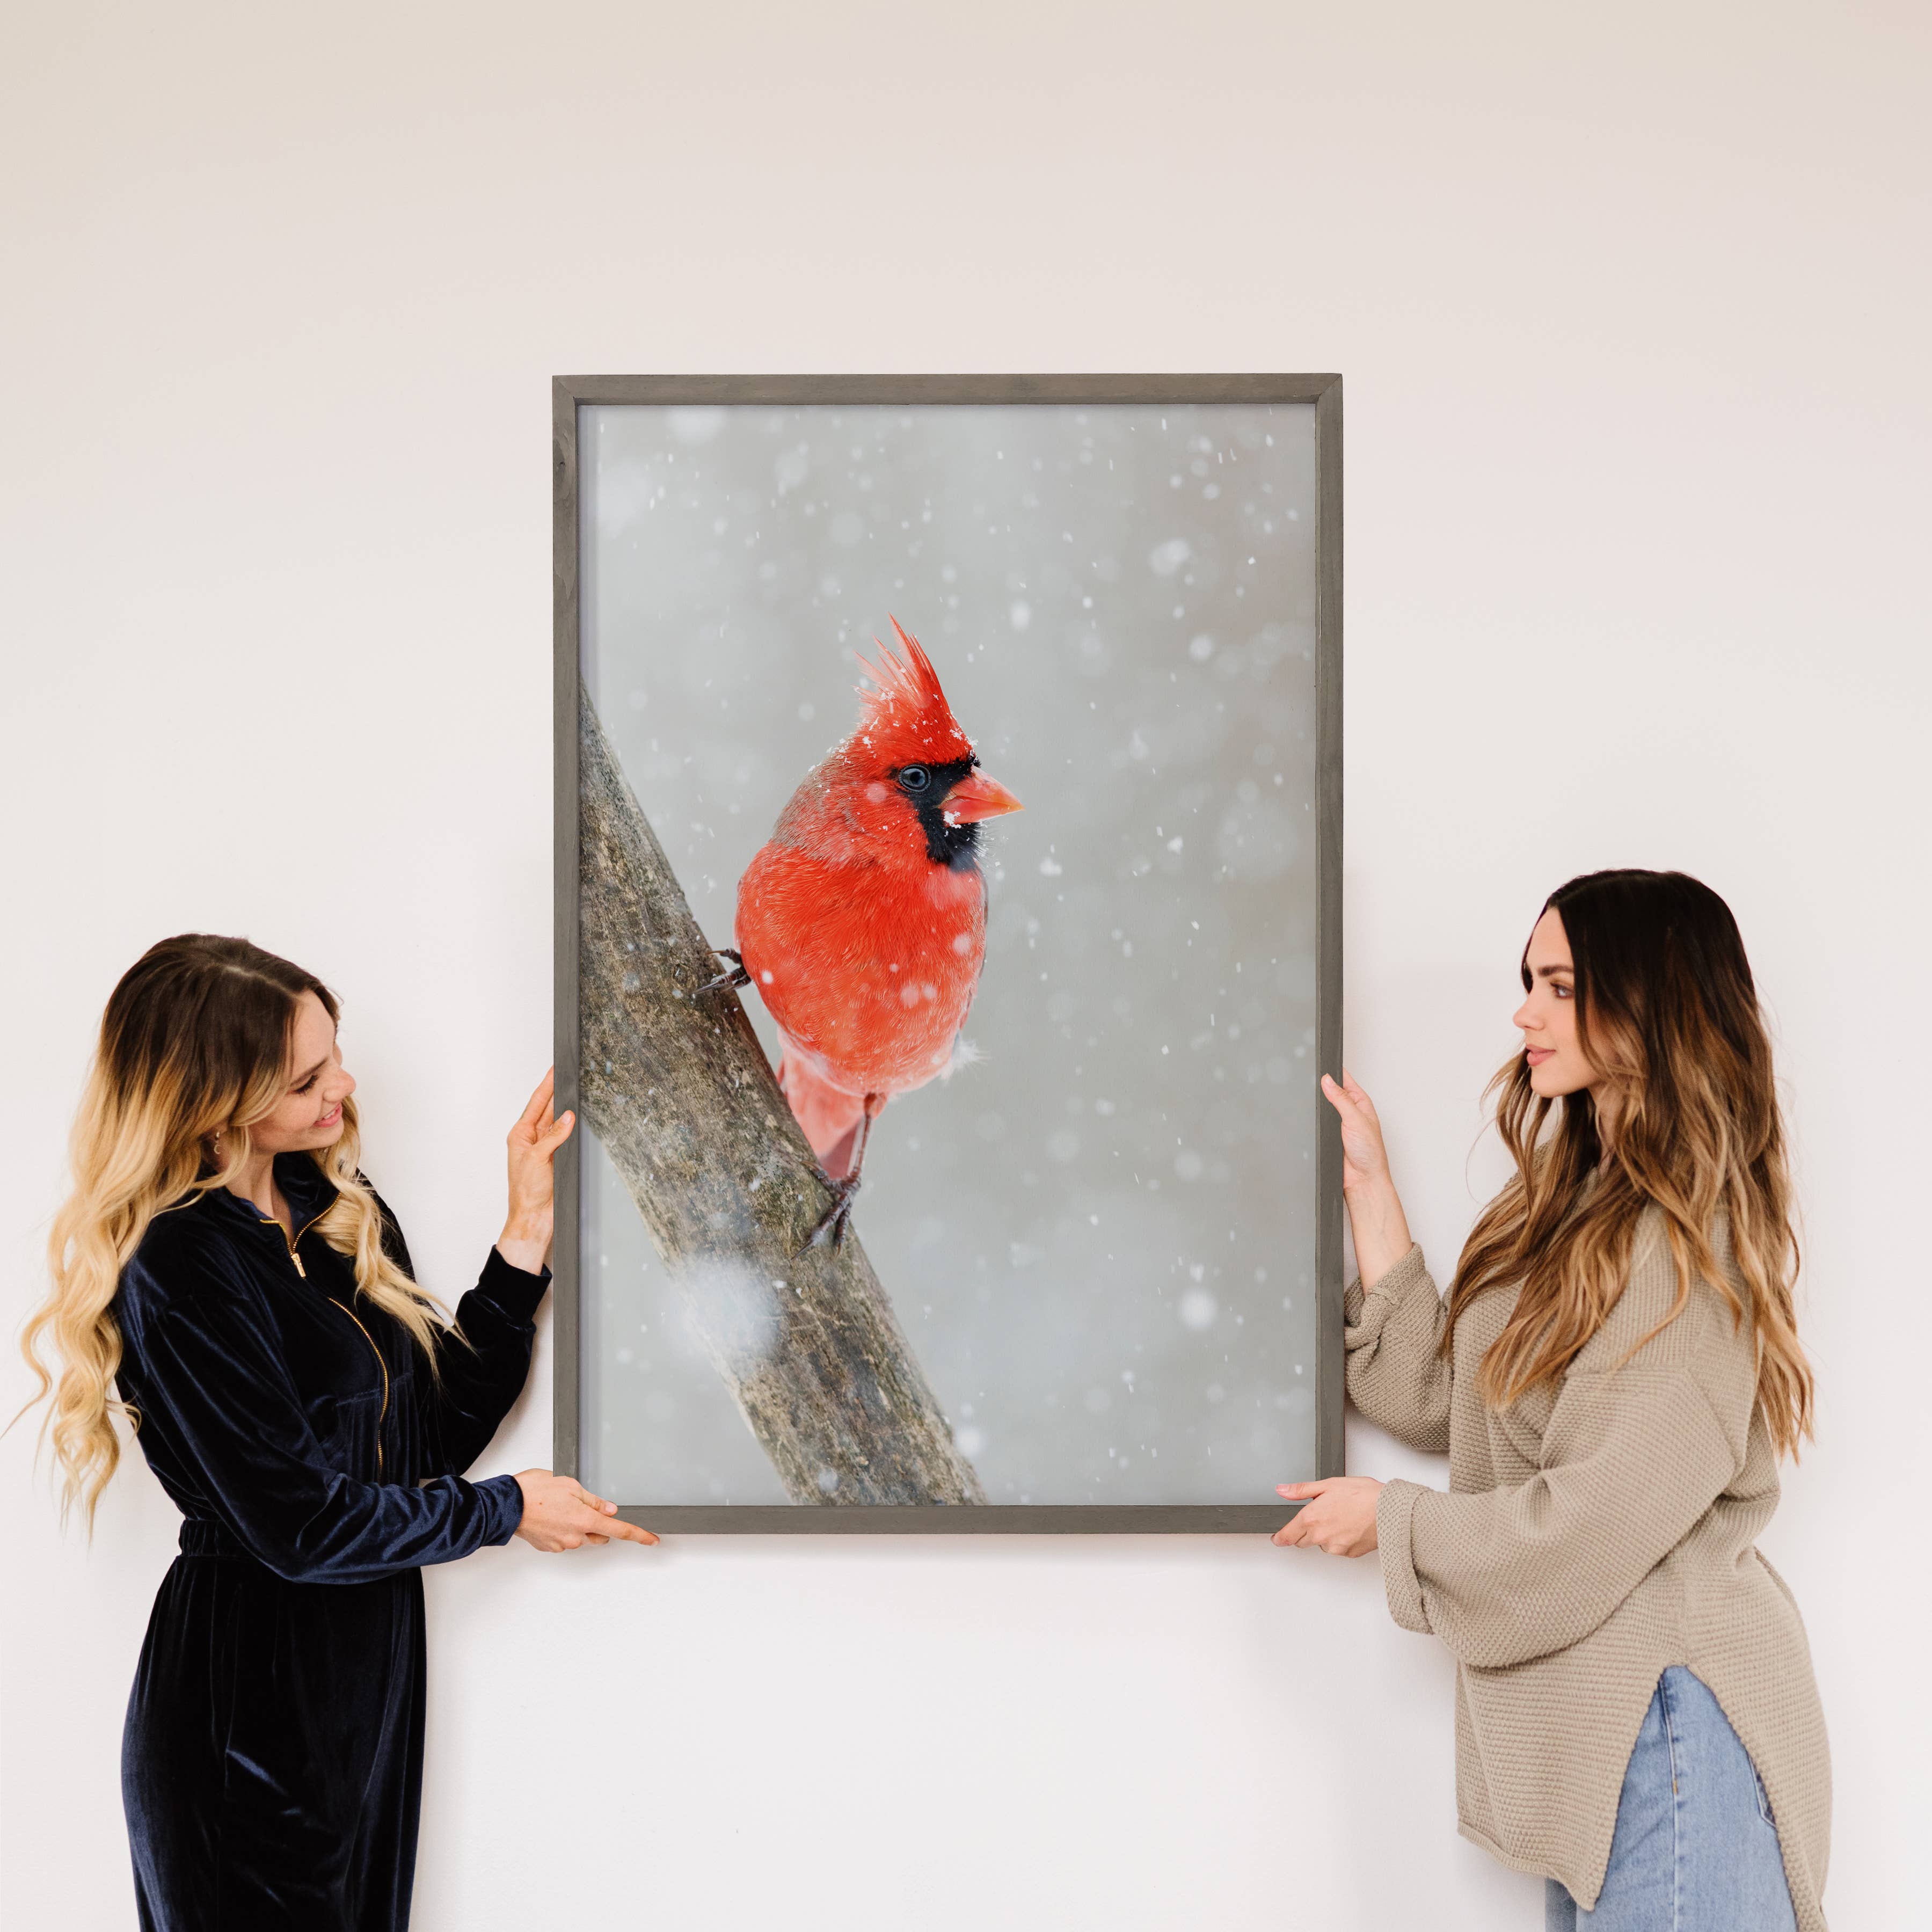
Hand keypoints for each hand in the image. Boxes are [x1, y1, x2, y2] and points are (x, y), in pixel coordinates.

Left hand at [498, 1069, 574, 1273]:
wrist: (535, 1219)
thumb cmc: (527, 1193)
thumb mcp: (538, 1159)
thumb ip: (554, 1135)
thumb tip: (568, 1116)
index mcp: (521, 1135)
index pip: (537, 1103)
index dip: (547, 1085)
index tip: (555, 1069)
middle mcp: (533, 1139)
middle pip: (548, 1108)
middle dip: (559, 1091)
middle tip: (571, 1073)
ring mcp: (547, 1148)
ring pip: (560, 1121)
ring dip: (568, 1108)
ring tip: (579, 1089)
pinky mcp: (558, 1158)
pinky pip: (568, 1136)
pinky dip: (575, 1126)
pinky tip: (582, 1117)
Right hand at [512, 1470, 658, 1551]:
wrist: (505, 1505)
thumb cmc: (534, 1491)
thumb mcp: (570, 1485)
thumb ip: (593, 1500)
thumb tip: (609, 1509)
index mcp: (585, 1520)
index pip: (619, 1529)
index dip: (638, 1535)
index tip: (652, 1540)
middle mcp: (575, 1537)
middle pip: (599, 1534)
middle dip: (597, 1522)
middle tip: (580, 1504)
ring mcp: (561, 1544)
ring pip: (580, 1536)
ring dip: (577, 1524)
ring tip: (558, 1506)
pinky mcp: (548, 1547)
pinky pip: (564, 1539)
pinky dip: (562, 1528)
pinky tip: (550, 1515)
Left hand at [1271, 1477, 1382, 1556]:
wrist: (1390, 1511)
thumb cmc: (1363, 1495)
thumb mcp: (1328, 1484)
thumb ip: (1301, 1490)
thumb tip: (1282, 1490)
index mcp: (1311, 1519)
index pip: (1287, 1536)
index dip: (1280, 1538)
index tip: (1277, 1539)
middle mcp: (1321, 1537)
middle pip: (1303, 1541)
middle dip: (1306, 1531)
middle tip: (1320, 1517)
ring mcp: (1336, 1548)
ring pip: (1322, 1545)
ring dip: (1325, 1535)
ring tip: (1341, 1517)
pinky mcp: (1349, 1554)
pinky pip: (1339, 1549)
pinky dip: (1341, 1540)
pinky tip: (1351, 1526)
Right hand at [1320, 1067, 1392, 1193]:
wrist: (1362, 1180)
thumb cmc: (1370, 1153)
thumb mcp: (1356, 1120)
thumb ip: (1341, 1099)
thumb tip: (1327, 1081)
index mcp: (1361, 1103)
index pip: (1345, 1080)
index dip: (1334, 1071)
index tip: (1321, 1063)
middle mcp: (1349, 1112)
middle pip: (1331, 1091)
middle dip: (1321, 1087)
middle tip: (1311, 1080)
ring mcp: (1338, 1124)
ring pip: (1322, 1107)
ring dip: (1317, 1106)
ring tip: (1310, 1100)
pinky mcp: (1327, 1135)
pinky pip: (1316, 1123)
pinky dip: (1312, 1121)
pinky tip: (1310, 1119)